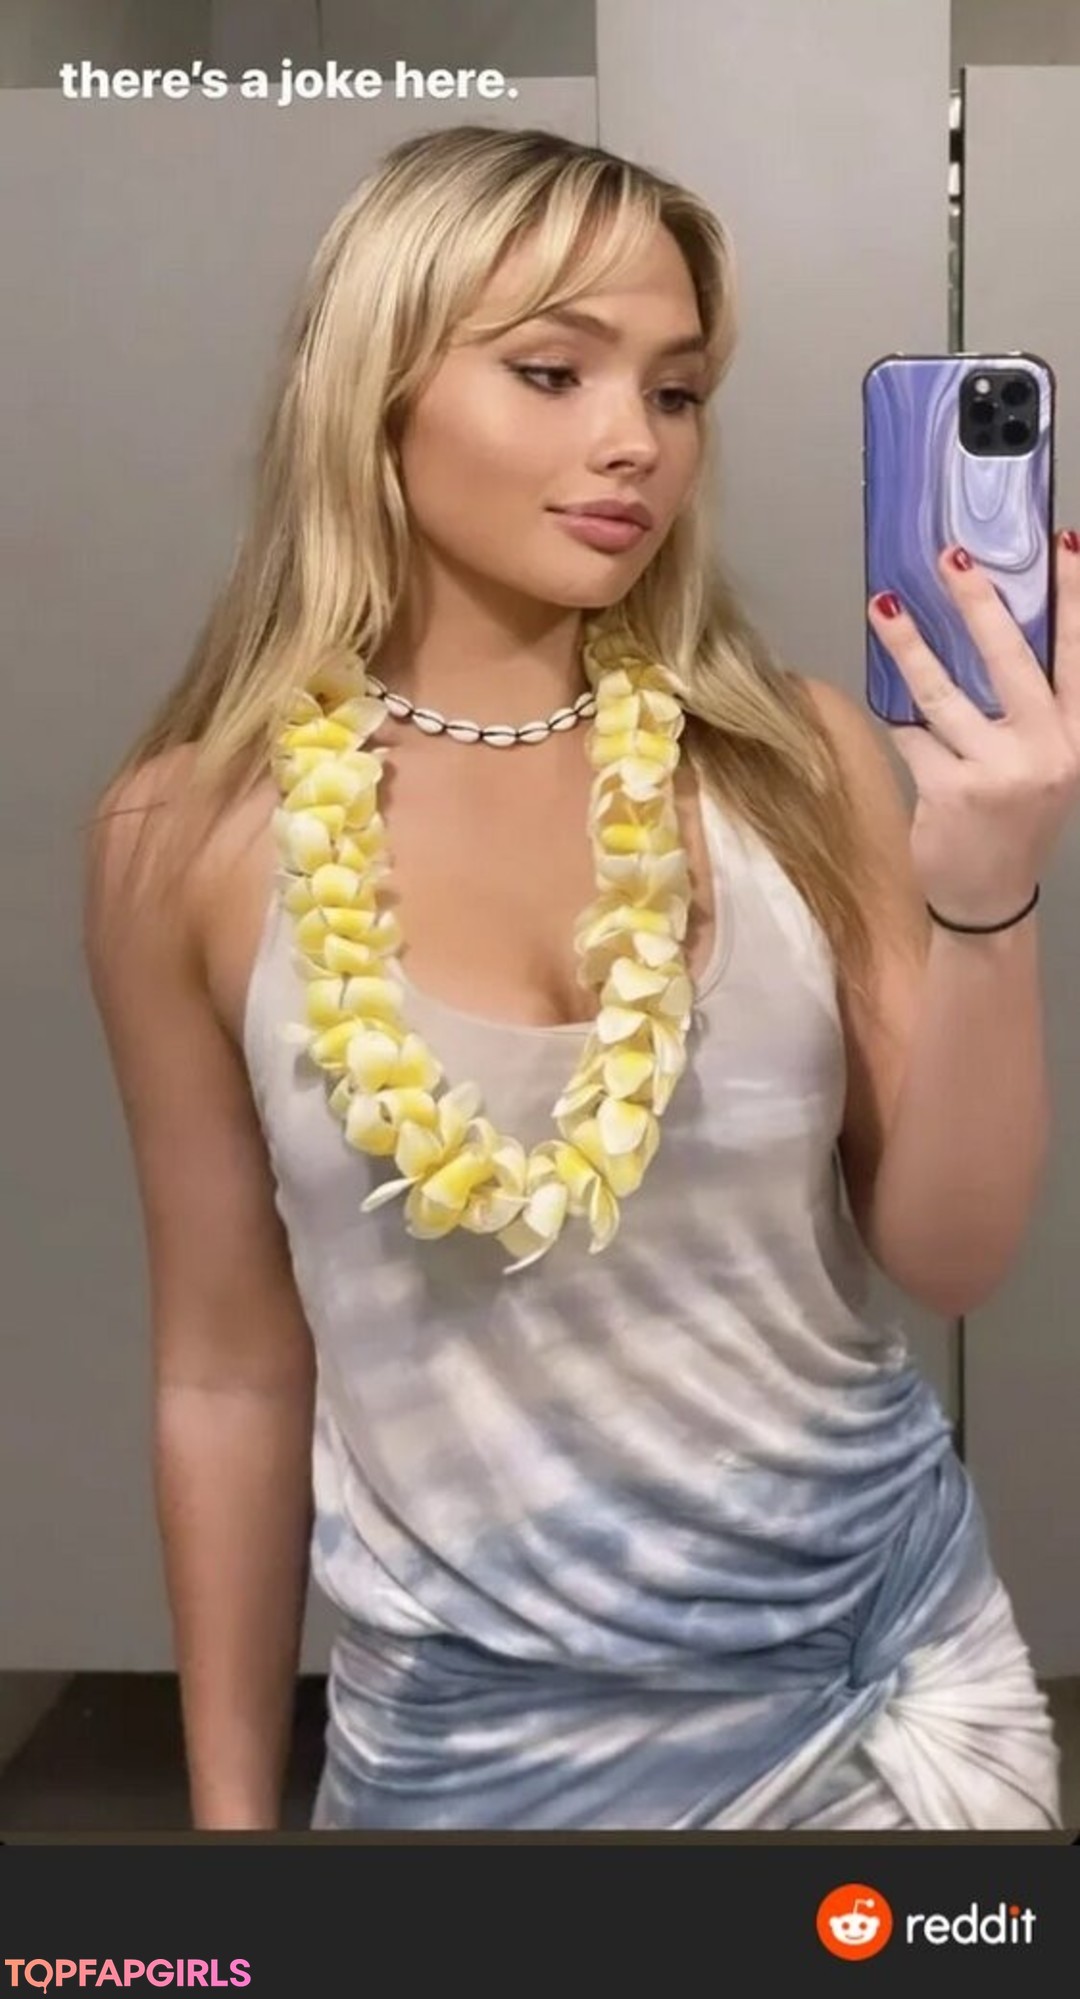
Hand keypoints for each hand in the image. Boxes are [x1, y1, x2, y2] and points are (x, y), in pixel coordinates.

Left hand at [866, 533, 1079, 925]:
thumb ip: (1025, 710)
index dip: (1073, 597)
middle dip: (980, 603)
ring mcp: (1000, 772)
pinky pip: (912, 736)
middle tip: (953, 558)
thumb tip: (981, 633)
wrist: (991, 897)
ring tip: (884, 606)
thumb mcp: (1039, 764)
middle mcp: (1047, 750)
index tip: (1064, 544)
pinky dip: (895, 717)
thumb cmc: (1010, 821)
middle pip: (1011, 660)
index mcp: (1074, 735)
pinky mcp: (953, 792)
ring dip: (910, 646)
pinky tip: (883, 699)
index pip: (1076, 654)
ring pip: (944, 693)